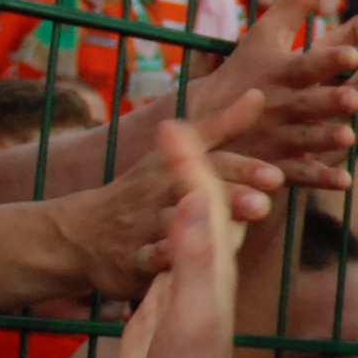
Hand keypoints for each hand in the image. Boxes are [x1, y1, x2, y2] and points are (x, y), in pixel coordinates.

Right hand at [50, 91, 280, 296]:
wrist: (82, 232)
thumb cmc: (143, 190)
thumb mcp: (177, 154)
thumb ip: (221, 128)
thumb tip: (258, 94)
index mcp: (177, 167)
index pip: (215, 165)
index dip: (244, 170)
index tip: (275, 177)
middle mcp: (161, 194)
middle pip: (196, 192)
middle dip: (229, 198)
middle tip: (262, 205)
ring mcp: (144, 226)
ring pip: (171, 227)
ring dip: (198, 229)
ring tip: (232, 234)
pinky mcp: (130, 259)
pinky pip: (145, 261)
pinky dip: (159, 261)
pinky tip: (179, 263)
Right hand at [116, 119, 266, 357]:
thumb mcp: (191, 314)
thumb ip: (195, 258)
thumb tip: (199, 197)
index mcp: (214, 265)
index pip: (204, 197)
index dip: (188, 159)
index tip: (170, 124)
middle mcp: (205, 271)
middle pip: (199, 203)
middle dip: (188, 164)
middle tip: (171, 127)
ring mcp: (184, 287)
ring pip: (185, 225)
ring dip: (178, 191)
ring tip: (168, 163)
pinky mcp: (164, 306)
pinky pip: (165, 254)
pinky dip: (162, 229)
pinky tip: (158, 225)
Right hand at [172, 0, 357, 185]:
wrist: (203, 123)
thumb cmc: (245, 72)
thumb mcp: (263, 35)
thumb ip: (295, 1)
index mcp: (280, 72)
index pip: (306, 63)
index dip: (328, 58)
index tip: (353, 52)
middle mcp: (280, 104)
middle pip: (307, 102)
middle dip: (329, 100)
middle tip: (354, 97)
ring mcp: (278, 137)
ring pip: (305, 140)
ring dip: (325, 139)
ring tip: (348, 137)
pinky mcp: (278, 165)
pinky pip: (299, 175)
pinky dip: (318, 179)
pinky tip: (344, 179)